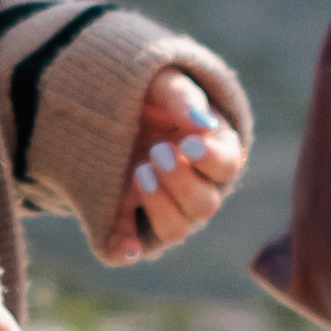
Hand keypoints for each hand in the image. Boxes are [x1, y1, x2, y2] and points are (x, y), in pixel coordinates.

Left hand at [114, 66, 244, 259]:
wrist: (104, 103)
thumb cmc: (147, 91)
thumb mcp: (162, 81)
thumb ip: (182, 97)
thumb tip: (201, 125)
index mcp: (211, 150)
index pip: (227, 166)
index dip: (211, 160)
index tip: (189, 144)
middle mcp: (194, 186)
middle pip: (204, 205)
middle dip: (181, 181)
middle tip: (156, 151)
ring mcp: (162, 206)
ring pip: (176, 229)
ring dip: (160, 206)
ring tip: (139, 172)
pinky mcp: (127, 219)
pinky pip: (132, 247)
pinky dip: (127, 249)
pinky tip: (124, 245)